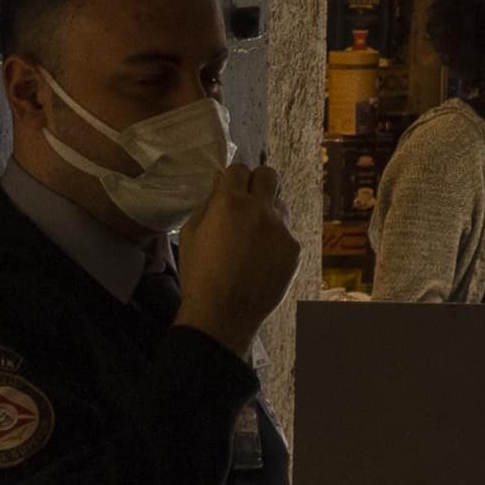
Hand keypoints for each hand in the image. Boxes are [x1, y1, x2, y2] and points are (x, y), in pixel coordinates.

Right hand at [175, 165, 301, 351]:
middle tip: (247, 201)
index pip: (239, 169)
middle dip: (257, 183)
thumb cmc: (199, 275)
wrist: (223, 315)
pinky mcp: (294, 249)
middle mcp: (260, 210)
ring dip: (268, 211)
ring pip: (280, 204)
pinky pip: (286, 232)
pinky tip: (261, 258)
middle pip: (269, 175)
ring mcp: (281, 230)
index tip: (229, 189)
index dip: (232, 179)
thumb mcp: (190, 234)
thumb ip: (208, 204)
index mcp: (230, 203)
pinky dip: (275, 239)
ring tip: (253, 236)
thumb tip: (221, 185)